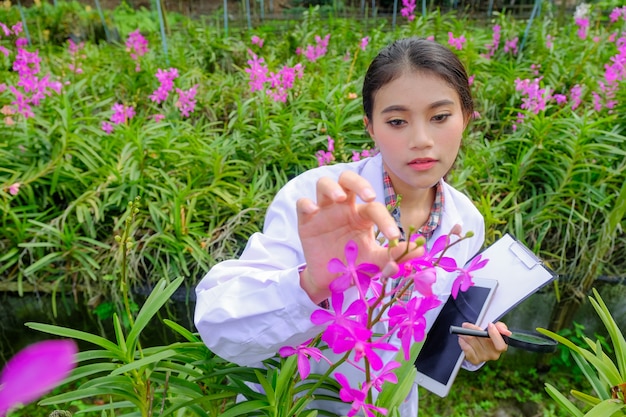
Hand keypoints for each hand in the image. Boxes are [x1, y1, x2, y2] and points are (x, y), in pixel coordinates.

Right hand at [297, 171, 422, 303]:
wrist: (329, 281)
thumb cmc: (354, 266)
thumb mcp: (376, 262)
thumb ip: (395, 255)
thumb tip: (421, 249)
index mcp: (362, 216)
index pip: (374, 207)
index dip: (386, 219)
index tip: (394, 236)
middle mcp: (343, 208)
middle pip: (348, 179)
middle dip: (359, 183)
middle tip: (369, 196)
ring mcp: (323, 212)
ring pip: (323, 183)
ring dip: (332, 187)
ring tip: (340, 198)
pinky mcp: (306, 221)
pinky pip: (303, 203)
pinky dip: (306, 203)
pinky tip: (313, 210)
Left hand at [458, 322, 510, 364]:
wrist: (480, 342)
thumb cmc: (490, 334)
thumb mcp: (497, 329)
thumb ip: (501, 328)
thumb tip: (505, 332)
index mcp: (502, 347)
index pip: (501, 345)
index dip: (495, 335)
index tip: (489, 324)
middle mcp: (494, 354)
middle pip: (483, 341)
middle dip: (474, 330)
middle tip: (465, 325)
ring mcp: (484, 358)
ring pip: (473, 344)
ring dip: (465, 335)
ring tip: (462, 330)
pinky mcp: (475, 360)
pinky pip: (467, 351)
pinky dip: (463, 343)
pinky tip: (461, 338)